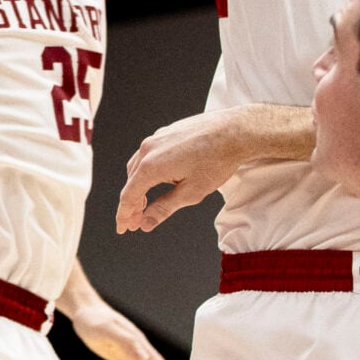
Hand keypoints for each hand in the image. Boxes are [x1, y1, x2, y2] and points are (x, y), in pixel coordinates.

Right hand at [116, 106, 285, 233]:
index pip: (128, 196)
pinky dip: (150, 171)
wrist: (236, 131)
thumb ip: (164, 209)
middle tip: (138, 221)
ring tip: (150, 201)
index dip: (124, 215)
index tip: (123, 228)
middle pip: (131, 181)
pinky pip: (149, 155)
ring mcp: (156, 138)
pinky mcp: (165, 133)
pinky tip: (164, 178)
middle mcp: (148, 149)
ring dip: (140, 186)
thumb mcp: (192, 193)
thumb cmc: (218, 160)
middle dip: (133, 203)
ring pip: (139, 167)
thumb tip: (146, 223)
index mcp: (151, 166)